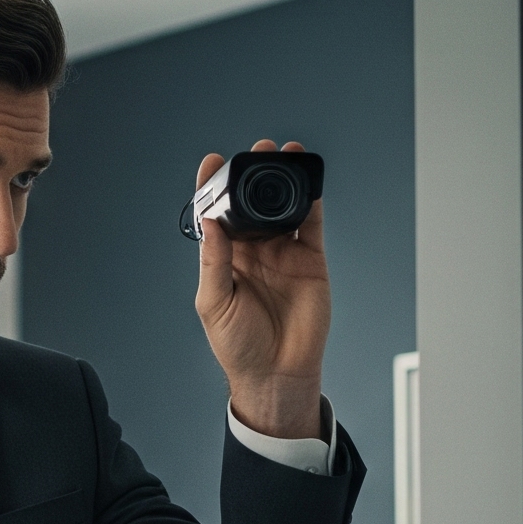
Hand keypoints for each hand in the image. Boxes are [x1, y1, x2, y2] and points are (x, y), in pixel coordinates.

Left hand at [194, 138, 331, 439]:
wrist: (277, 373)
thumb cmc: (237, 346)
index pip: (218, 214)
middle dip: (253, 174)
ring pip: (283, 206)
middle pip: (252, 202)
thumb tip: (210, 222)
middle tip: (256, 150)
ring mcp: (282, 253)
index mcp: (224, 258)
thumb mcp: (214, 303)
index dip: (214, 187)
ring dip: (283, 179)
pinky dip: (312, 200)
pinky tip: (310, 181)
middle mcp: (253, 250)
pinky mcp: (310, 260)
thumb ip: (214, 261)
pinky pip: (311, 223)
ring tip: (284, 153)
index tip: (212, 162)